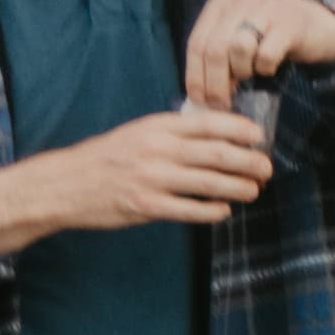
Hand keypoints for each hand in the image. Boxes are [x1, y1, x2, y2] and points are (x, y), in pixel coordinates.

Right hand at [0, 102, 273, 249]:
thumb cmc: (107, 156)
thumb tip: (212, 134)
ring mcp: (153, 179)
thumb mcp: (138, 132)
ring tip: (254, 190)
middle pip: (215, 154)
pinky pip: (189, 210)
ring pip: (207, 183)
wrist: (68, 183)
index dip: (238, 128)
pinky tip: (225, 210)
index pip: (207, 123)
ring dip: (237, 187)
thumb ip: (171, 132)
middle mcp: (158, 150)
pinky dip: (211, 211)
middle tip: (266, 167)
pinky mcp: (147, 206)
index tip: (258, 135)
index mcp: (157, 127)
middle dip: (247, 161)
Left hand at [181, 0, 334, 111]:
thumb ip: (217, 53)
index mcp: (222, 0)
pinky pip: (266, 55)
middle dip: (214, 83)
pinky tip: (269, 68)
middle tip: (221, 104)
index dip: (194, 75)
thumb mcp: (239, 33)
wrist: (320, 25)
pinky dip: (265, 69)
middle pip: (214, 49)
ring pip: (238, 49)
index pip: (196, 42)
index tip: (199, 100)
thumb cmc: (272, 35)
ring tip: (249, 76)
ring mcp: (267, 9)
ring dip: (241, 72)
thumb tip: (198, 91)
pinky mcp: (289, 25)